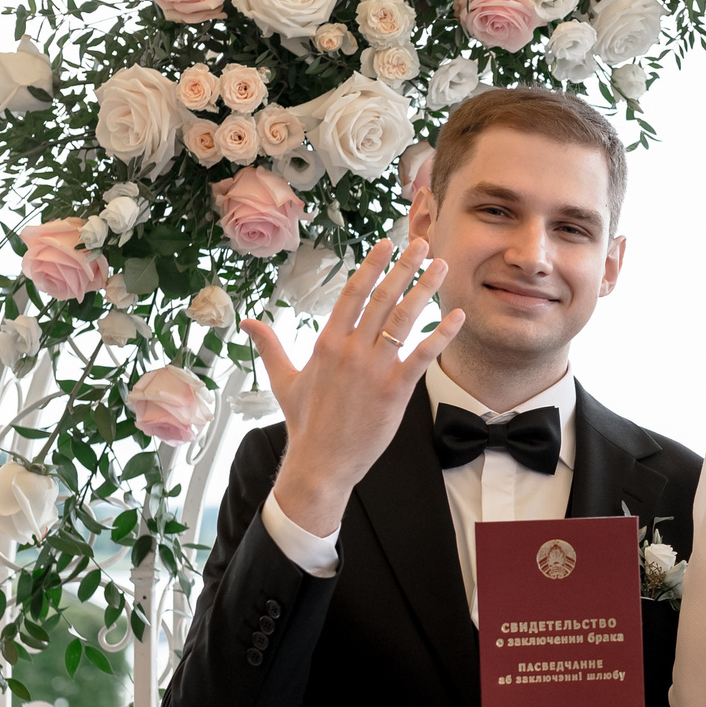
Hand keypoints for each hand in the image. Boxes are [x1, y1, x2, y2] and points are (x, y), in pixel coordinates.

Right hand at [238, 238, 461, 537]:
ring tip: (442, 267)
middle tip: (423, 244)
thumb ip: (270, 346)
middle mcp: (352, 350)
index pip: (353, 293)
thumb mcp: (283, 380)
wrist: (321, 462)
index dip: (372, 266)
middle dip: (405, 267)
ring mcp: (375, 369)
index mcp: (327, 342)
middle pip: (383, 298)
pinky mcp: (396, 390)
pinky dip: (442, 334)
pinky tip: (457, 316)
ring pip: (404, 319)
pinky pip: (423, 354)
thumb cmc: (304, 422)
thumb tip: (248, 322)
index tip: (387, 244)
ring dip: (426, 290)